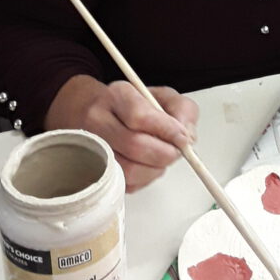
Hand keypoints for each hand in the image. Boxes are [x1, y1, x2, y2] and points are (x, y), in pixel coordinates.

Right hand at [44, 74, 198, 192]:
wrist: (99, 113)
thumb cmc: (135, 106)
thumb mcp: (163, 97)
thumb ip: (182, 110)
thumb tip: (187, 137)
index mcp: (117, 95)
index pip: (139, 116)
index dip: (166, 130)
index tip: (183, 138)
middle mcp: (97, 119)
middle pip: (134, 145)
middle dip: (164, 153)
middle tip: (176, 152)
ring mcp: (93, 146)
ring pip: (128, 169)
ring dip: (155, 169)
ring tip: (162, 159)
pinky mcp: (96, 169)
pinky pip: (125, 183)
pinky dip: (144, 179)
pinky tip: (147, 165)